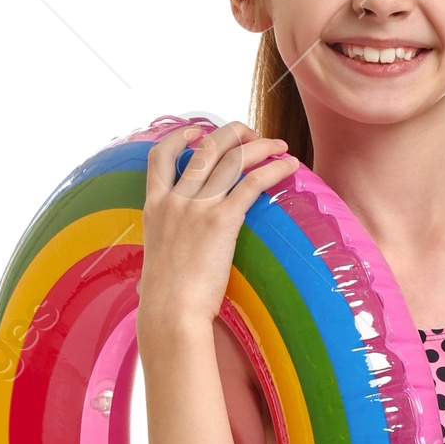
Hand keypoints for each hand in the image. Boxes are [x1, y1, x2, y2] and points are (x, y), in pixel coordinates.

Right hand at [138, 120, 298, 342]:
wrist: (170, 311)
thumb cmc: (165, 298)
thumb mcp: (157, 259)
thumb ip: (166, 245)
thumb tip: (168, 261)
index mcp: (155, 206)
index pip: (159, 156)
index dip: (180, 137)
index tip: (197, 132)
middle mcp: (175, 198)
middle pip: (205, 148)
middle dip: (231, 133)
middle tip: (251, 134)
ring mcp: (198, 206)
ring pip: (232, 158)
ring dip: (260, 145)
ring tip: (280, 146)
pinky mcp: (222, 220)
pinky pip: (252, 182)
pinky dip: (273, 169)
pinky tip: (289, 166)